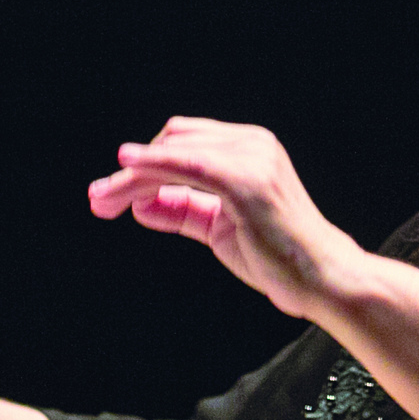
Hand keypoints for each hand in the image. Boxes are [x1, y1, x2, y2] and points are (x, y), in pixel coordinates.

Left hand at [87, 117, 363, 319]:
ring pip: (173, 153)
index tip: (111, 193)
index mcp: (250, 149)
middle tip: (98, 199)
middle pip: (173, 141)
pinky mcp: (245, 180)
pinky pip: (187, 165)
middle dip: (131, 169)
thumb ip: (182, 210)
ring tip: (101, 200)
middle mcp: (252, 144)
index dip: (146, 163)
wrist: (320, 278)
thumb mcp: (218, 228)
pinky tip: (126, 168)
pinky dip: (153, 165)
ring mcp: (251, 158)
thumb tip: (139, 204)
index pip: (184, 143)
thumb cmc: (276, 257)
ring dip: (130, 177)